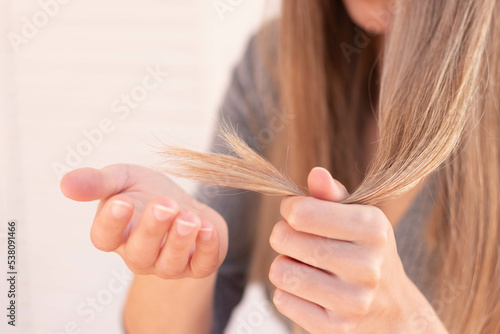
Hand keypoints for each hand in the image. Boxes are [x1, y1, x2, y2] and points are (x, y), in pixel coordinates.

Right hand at [60, 164, 227, 278]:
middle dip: (152, 229)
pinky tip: (208, 228)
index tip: (122, 200)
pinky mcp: (198, 264)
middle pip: (139, 252)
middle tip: (165, 204)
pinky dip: (207, 248)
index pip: (104, 238)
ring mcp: (169, 263)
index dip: (111, 222)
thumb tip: (65, 183)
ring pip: (170, 263)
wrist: (182, 205)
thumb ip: (97, 182)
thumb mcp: (123, 179)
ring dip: (180, 240)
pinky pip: (203, 265)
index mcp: (116, 234)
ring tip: (188, 217)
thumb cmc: (148, 192)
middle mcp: (140, 254)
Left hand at [268, 167, 446, 332]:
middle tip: (295, 238)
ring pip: (281, 271)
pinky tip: (309, 290)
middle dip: (282, 234)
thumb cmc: (365, 251)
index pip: (301, 212)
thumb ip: (332, 194)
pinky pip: (282, 300)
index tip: (294, 212)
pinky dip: (288, 292)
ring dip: (284, 264)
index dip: (289, 209)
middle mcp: (367, 266)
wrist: (392, 310)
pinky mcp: (334, 327)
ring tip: (304, 264)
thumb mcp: (358, 217)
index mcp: (373, 229)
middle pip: (286, 239)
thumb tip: (316, 173)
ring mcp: (352, 301)